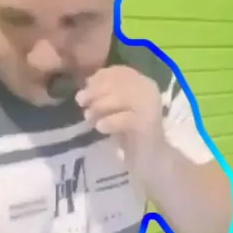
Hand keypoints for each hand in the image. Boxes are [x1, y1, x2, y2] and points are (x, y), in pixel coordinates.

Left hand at [76, 65, 165, 180]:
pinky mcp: (147, 125)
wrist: (152, 160)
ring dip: (99, 105)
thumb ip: (105, 95)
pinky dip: (108, 122)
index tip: (85, 86)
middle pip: (119, 82)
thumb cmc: (131, 134)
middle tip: (81, 101)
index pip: (120, 71)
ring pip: (121, 97)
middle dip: (95, 90)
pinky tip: (100, 128)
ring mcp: (150, 107)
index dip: (100, 77)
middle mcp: (149, 90)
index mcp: (143, 83)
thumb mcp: (116, 109)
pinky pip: (124, 119)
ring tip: (88, 117)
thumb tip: (86, 82)